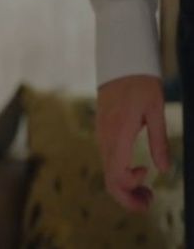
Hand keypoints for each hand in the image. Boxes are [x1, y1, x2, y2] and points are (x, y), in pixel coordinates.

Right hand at [96, 75, 169, 210]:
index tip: (149, 173)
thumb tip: (165, 169)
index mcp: (118, 133)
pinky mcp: (103, 133)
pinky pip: (108, 161)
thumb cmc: (140, 84)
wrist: (120, 63)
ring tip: (146, 192)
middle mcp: (105, 138)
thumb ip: (159, 141)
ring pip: (107, 172)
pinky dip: (120, 175)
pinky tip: (136, 172)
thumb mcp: (156, 110)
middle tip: (149, 203)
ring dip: (125, 188)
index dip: (132, 185)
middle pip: (109, 179)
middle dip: (128, 197)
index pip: (117, 173)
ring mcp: (102, 136)